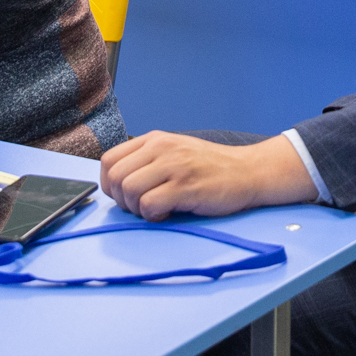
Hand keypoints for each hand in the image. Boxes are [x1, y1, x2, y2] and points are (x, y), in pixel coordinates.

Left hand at [100, 132, 316, 221]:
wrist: (247, 171)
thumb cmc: (209, 168)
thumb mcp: (173, 153)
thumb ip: (147, 162)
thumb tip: (118, 185)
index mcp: (154, 140)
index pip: (109, 160)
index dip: (109, 184)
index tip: (124, 196)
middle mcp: (161, 148)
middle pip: (116, 177)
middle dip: (122, 200)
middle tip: (141, 207)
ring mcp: (173, 165)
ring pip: (129, 190)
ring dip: (137, 208)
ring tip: (156, 209)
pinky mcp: (185, 186)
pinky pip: (149, 204)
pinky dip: (153, 215)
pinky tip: (168, 213)